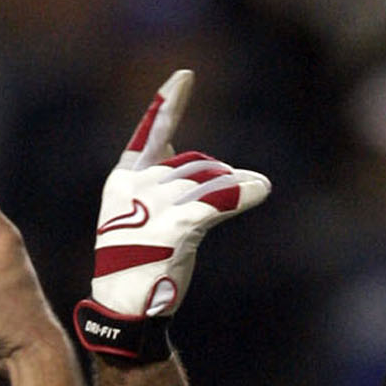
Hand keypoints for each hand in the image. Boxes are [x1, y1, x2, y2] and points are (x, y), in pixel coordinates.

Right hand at [84, 69, 269, 319]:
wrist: (126, 308)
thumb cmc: (137, 261)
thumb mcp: (136, 213)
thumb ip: (157, 179)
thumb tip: (180, 148)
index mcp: (124, 178)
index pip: (150, 132)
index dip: (168, 104)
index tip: (184, 77)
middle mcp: (136, 186)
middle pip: (194, 164)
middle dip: (220, 176)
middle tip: (243, 187)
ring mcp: (154, 206)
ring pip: (210, 181)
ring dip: (237, 185)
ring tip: (257, 188)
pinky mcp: (176, 227)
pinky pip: (217, 202)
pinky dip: (242, 195)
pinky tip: (261, 190)